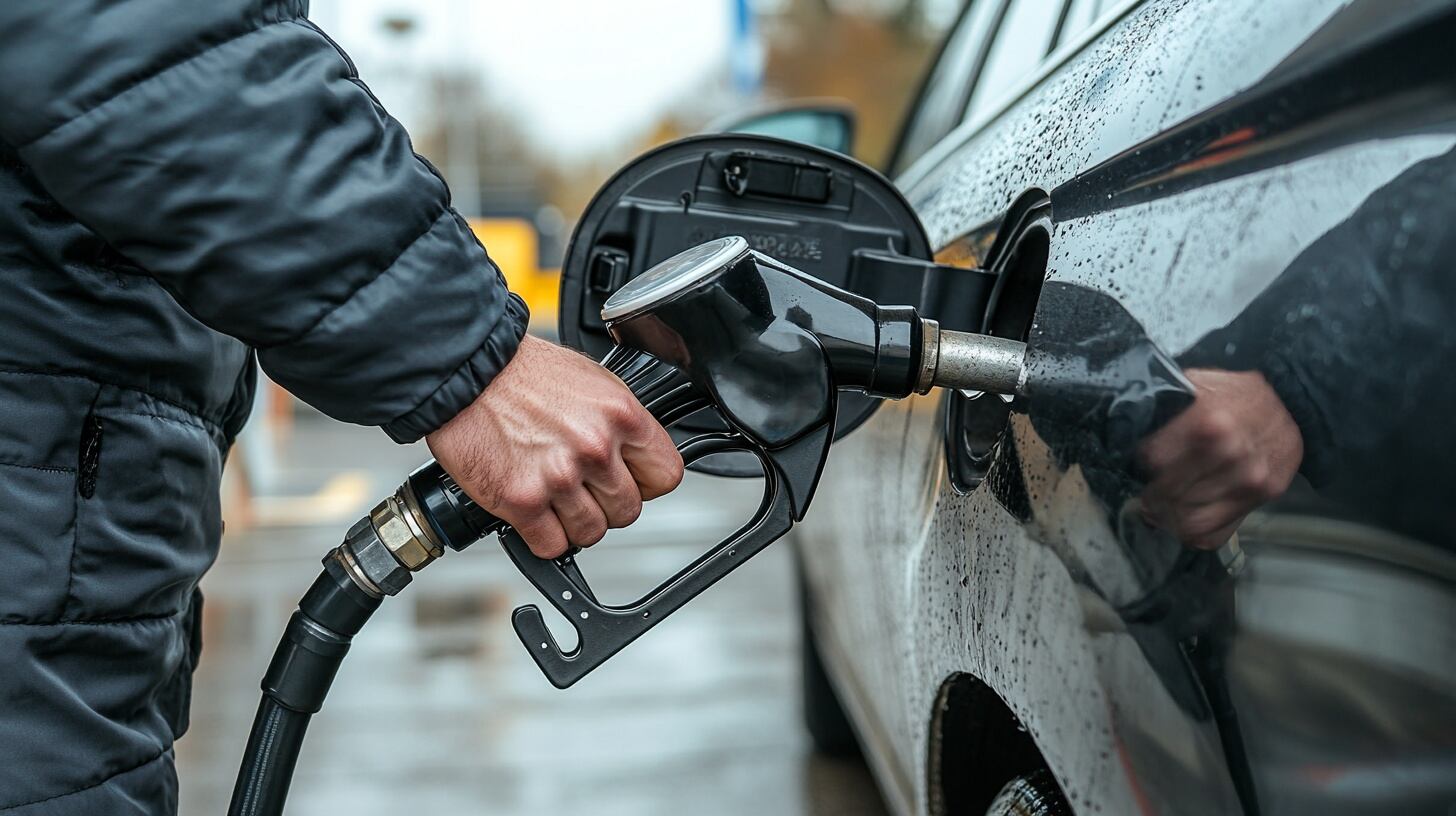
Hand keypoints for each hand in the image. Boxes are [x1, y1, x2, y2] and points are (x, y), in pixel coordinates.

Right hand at [427, 335, 683, 557]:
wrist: (467, 370)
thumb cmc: (523, 372)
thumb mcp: (593, 382)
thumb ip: (619, 424)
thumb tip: (635, 457)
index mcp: (621, 416)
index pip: (666, 476)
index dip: (646, 483)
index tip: (631, 482)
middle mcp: (594, 448)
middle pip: (628, 511)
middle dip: (606, 505)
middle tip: (582, 489)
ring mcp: (558, 476)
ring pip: (591, 533)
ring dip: (574, 524)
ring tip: (555, 500)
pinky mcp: (521, 500)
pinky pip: (552, 546)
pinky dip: (543, 537)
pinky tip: (534, 512)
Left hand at [1138, 369, 1302, 548]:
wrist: (1292, 404)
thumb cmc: (1233, 394)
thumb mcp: (1195, 384)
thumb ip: (1164, 407)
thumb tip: (1128, 428)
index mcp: (1209, 423)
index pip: (1153, 459)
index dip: (1141, 462)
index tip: (1140, 462)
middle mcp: (1231, 455)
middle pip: (1170, 495)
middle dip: (1151, 496)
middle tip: (1147, 494)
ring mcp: (1250, 481)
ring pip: (1189, 521)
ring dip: (1169, 518)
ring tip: (1162, 509)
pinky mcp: (1262, 499)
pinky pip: (1215, 535)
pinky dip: (1192, 534)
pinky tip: (1184, 521)